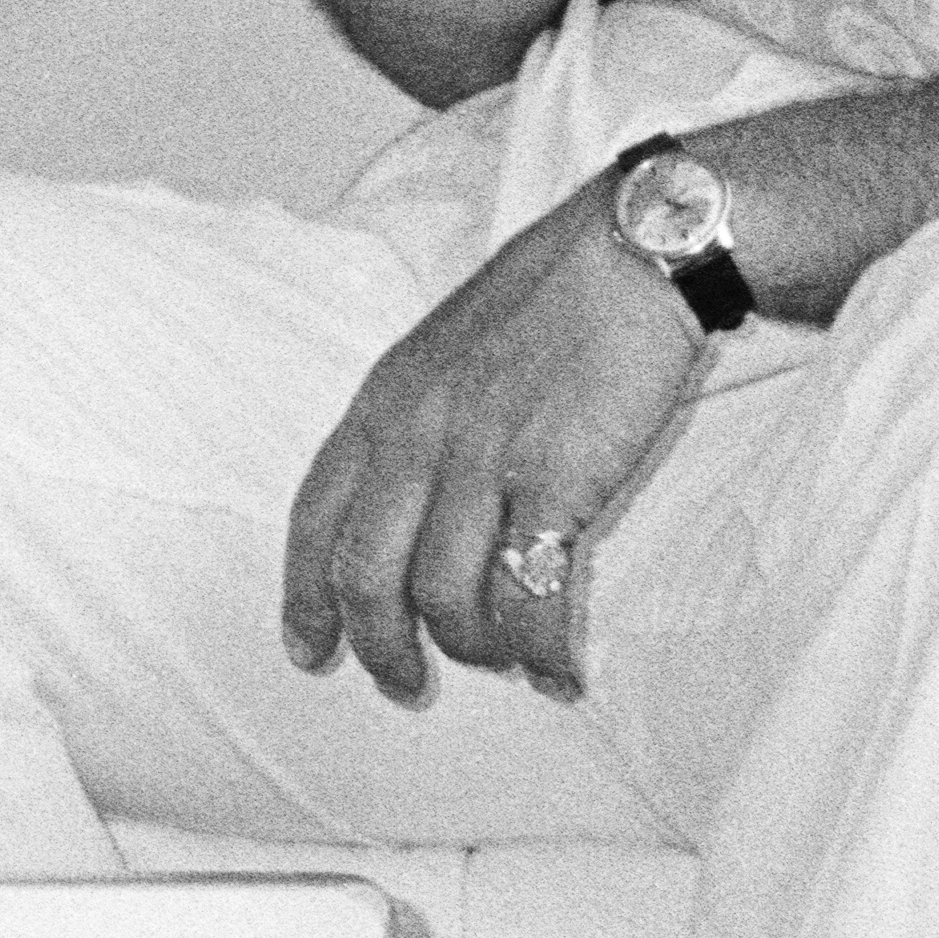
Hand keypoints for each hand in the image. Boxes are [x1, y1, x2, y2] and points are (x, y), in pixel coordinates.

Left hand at [281, 188, 702, 704]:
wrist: (635, 252)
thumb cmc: (552, 297)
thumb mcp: (446, 348)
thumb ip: (417, 420)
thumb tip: (411, 504)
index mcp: (384, 402)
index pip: (315, 515)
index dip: (303, 592)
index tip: (305, 647)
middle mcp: (417, 434)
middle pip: (366, 574)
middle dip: (379, 645)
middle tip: (405, 685)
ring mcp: (483, 458)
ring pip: (444, 598)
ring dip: (472, 650)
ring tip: (503, 664)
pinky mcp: (555, 480)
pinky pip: (529, 596)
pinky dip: (539, 649)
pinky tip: (556, 670)